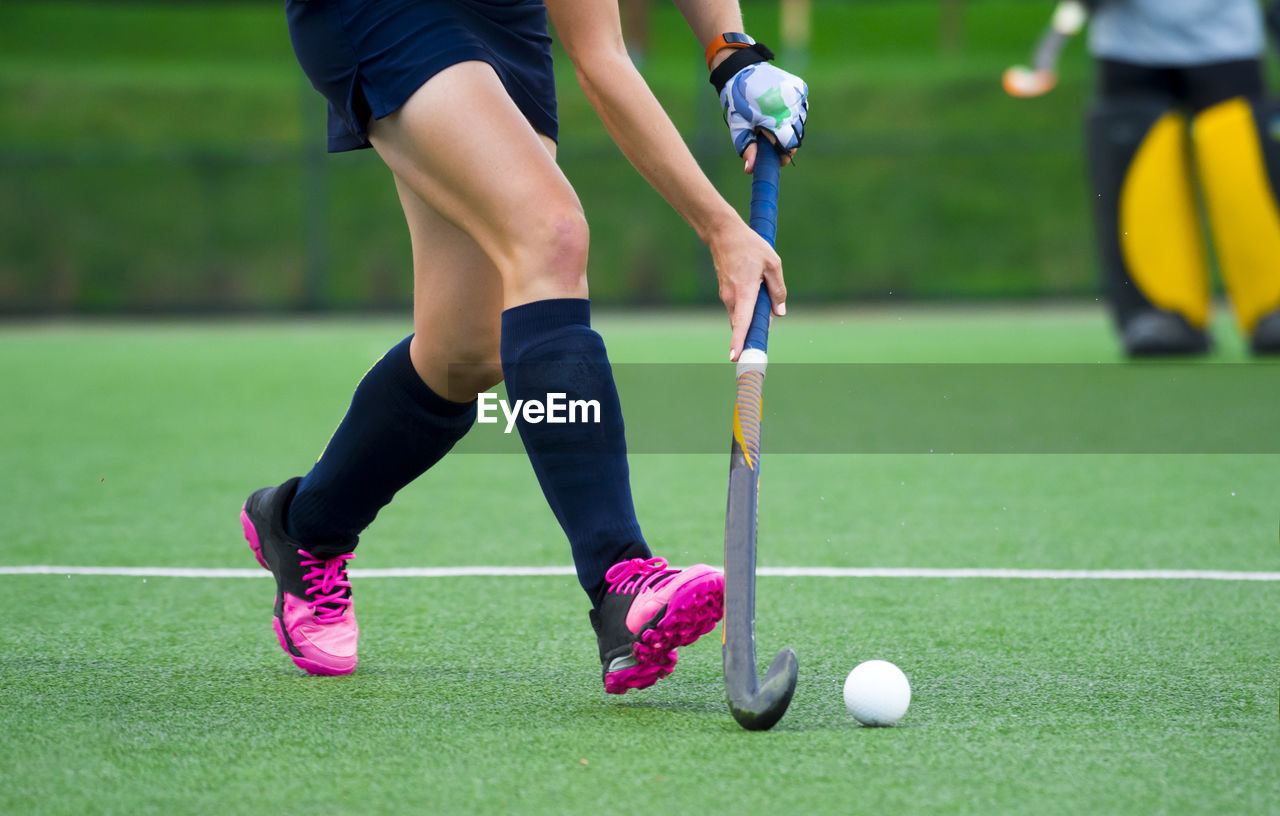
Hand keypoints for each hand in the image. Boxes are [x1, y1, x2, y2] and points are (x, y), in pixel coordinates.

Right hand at [708, 219, 786, 361]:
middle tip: (767, 325)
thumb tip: (779, 312)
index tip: (736, 357)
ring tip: (764, 294)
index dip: (739, 341)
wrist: (723, 234)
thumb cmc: (750, 246)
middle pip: (743, 325)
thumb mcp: (773, 263)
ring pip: (741, 317)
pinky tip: (757, 290)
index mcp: (744, 292)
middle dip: (755, 331)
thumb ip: (778, 289)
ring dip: (754, 316)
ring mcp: (726, 296)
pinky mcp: (725, 293)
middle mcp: (732, 298)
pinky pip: (738, 309)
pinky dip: (748, 309)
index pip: (742, 322)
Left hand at [720, 62, 807, 168]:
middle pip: (796, 136)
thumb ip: (747, 148)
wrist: (741, 68)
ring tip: (770, 119)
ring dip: (789, 126)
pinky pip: (801, 108)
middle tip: (768, 136)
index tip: (774, 158)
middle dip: (784, 141)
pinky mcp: (801, 88)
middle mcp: (792, 108)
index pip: (789, 148)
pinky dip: (792, 112)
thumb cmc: (737, 101)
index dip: (782, 156)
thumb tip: (750, 170)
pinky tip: (777, 109)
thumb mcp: (739, 126)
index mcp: (777, 119)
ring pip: (800, 122)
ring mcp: (798, 96)